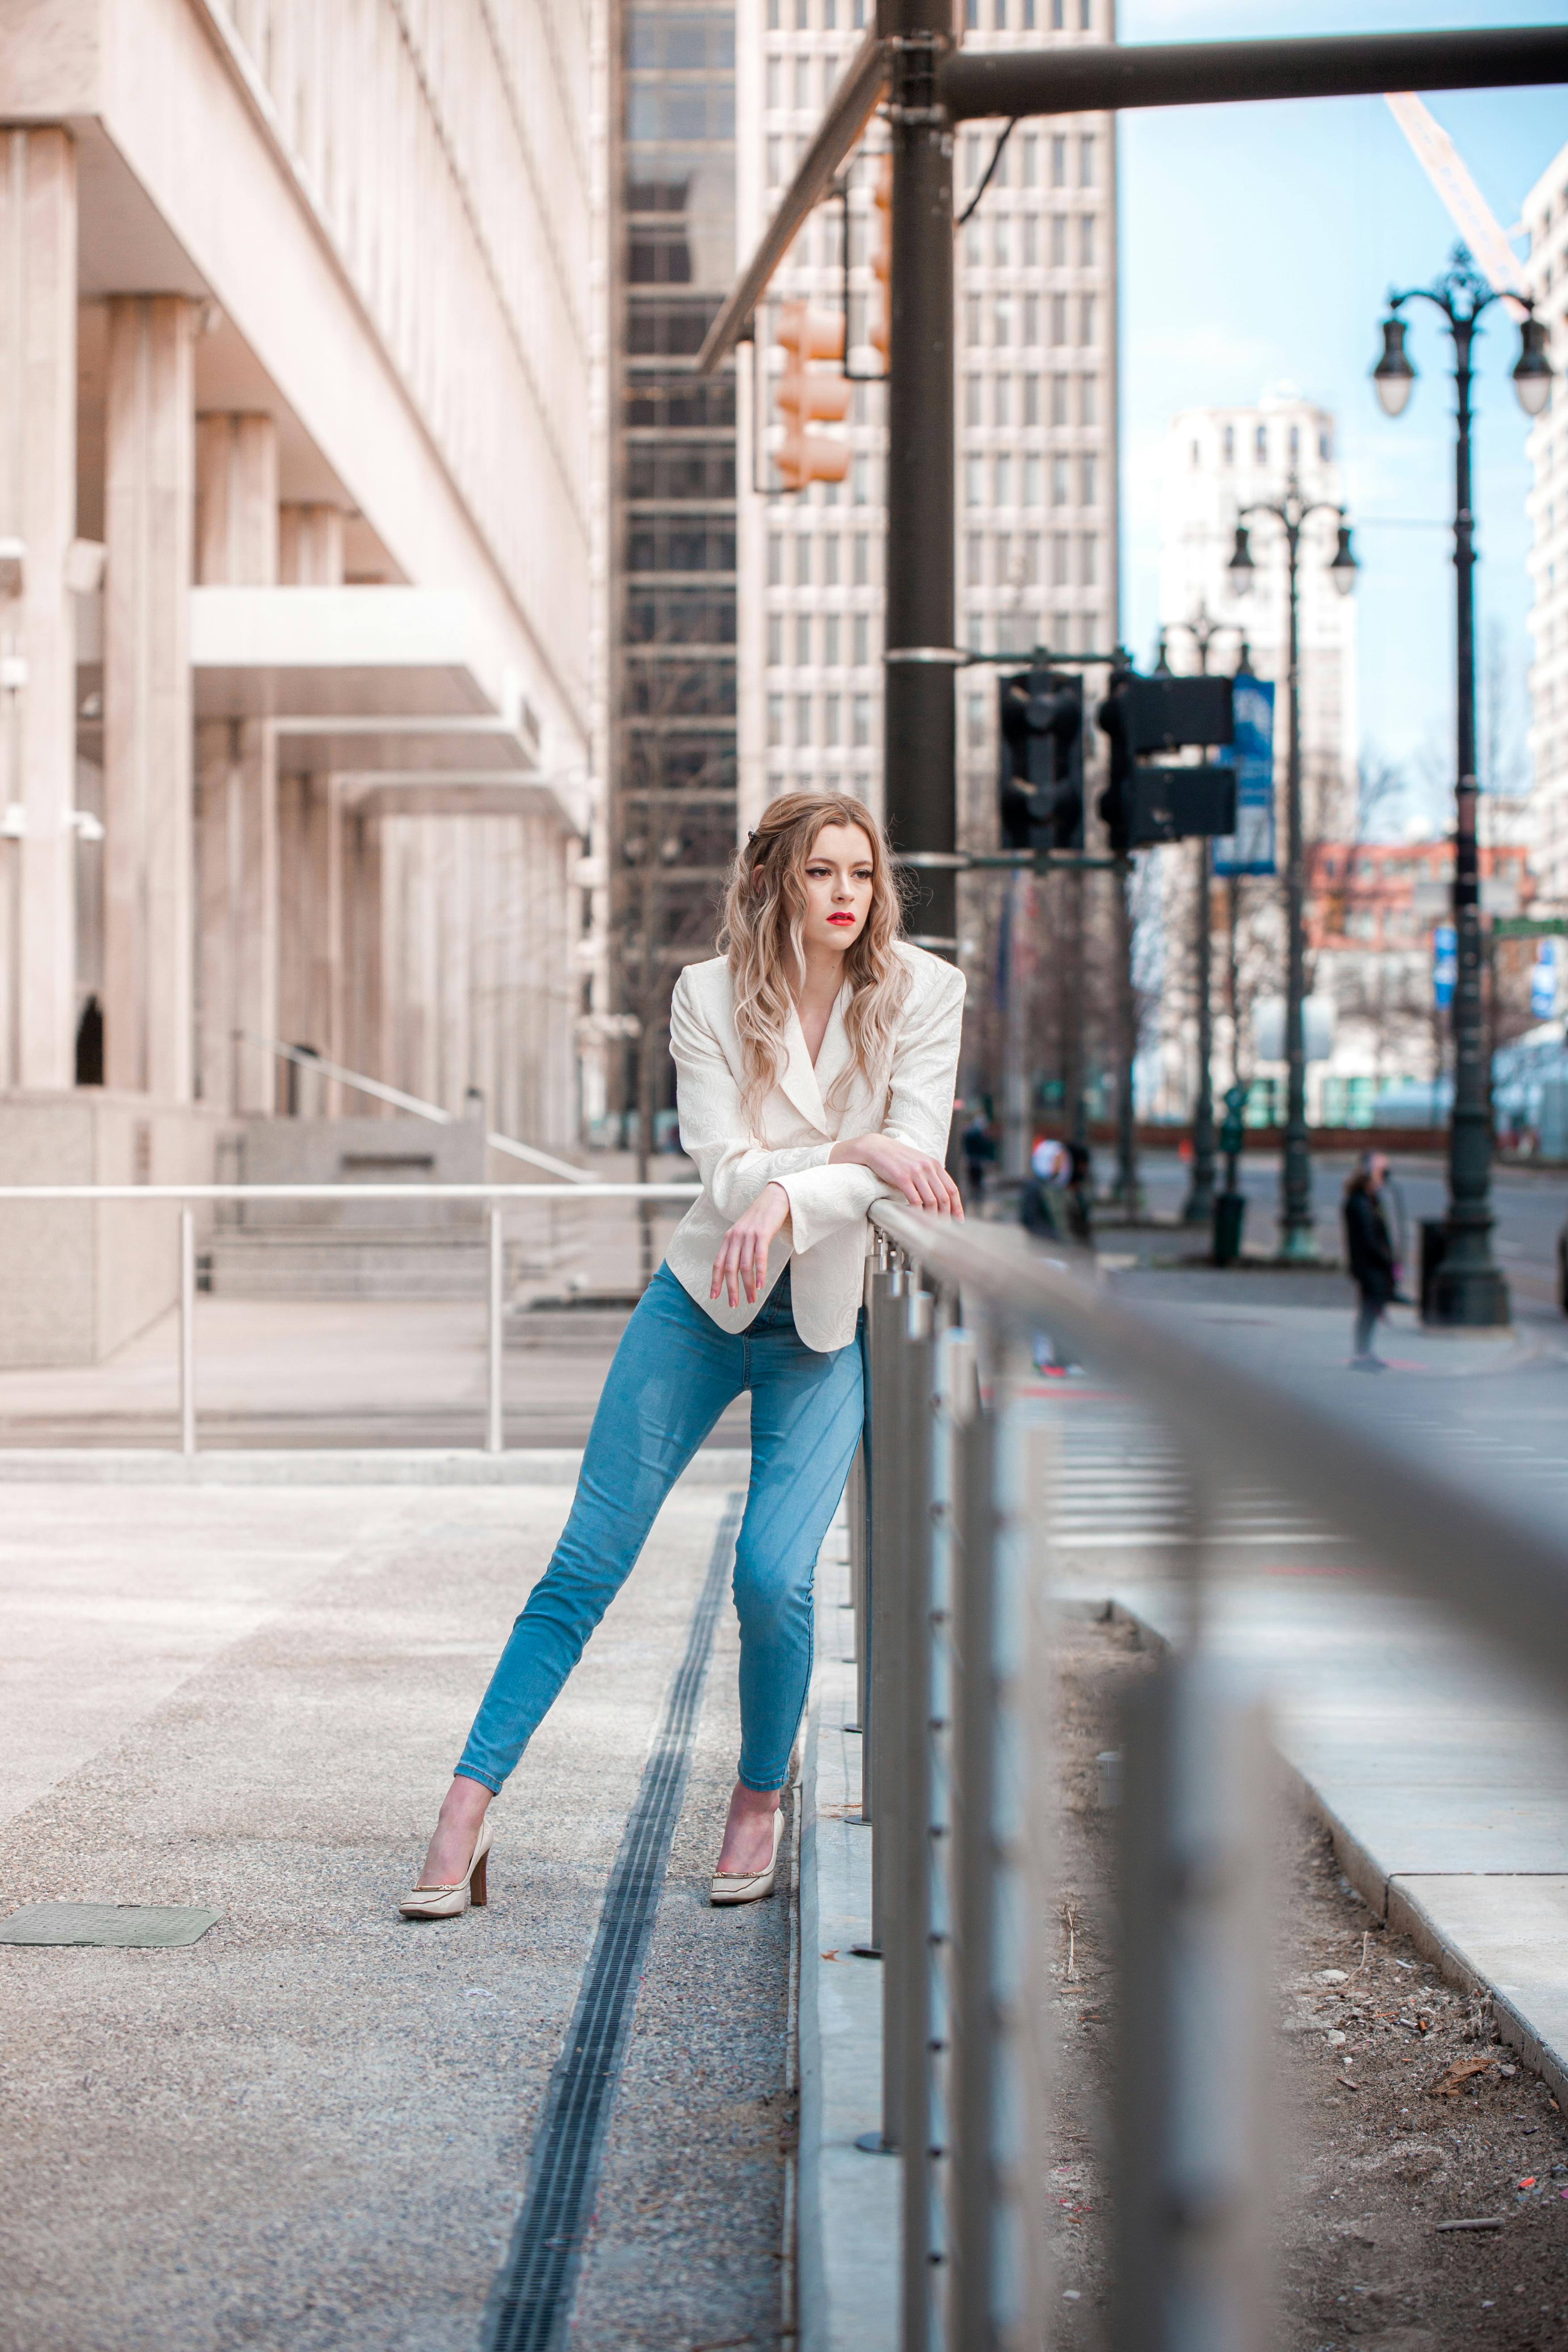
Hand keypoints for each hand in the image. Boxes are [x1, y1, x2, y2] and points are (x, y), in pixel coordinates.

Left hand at [711, 1181, 791, 1308]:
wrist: (774, 1198)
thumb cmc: (761, 1218)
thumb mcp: (744, 1232)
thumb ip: (738, 1247)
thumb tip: (736, 1269)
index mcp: (728, 1238)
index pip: (718, 1264)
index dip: (715, 1281)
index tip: (714, 1297)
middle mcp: (735, 1237)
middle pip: (729, 1268)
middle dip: (731, 1289)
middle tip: (734, 1305)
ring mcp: (748, 1235)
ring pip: (745, 1266)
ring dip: (748, 1286)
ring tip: (751, 1300)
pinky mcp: (762, 1234)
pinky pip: (759, 1257)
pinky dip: (759, 1273)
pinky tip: (760, 1286)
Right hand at [833, 1133, 964, 1218]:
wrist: (876, 1148)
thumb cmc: (897, 1158)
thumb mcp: (918, 1162)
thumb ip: (930, 1176)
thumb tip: (940, 1196)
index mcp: (934, 1164)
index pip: (952, 1189)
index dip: (957, 1207)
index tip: (958, 1220)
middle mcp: (927, 1167)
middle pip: (944, 1197)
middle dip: (946, 1215)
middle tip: (944, 1228)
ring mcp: (915, 1172)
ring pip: (931, 1200)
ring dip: (932, 1216)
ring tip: (931, 1227)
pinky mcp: (902, 1177)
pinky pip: (915, 1199)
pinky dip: (918, 1211)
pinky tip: (917, 1218)